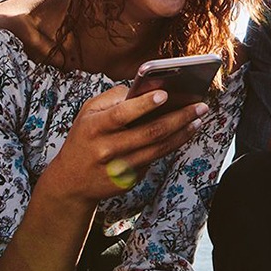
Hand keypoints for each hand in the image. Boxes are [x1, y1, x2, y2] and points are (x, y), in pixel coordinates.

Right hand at [41, 86, 206, 202]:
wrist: (70, 182)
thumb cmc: (84, 138)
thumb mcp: (87, 113)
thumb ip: (113, 99)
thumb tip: (145, 88)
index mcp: (95, 128)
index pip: (122, 114)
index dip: (143, 104)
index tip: (165, 94)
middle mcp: (107, 149)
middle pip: (149, 133)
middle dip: (178, 117)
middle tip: (200, 105)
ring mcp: (119, 168)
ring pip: (158, 149)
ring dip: (182, 133)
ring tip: (198, 119)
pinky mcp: (129, 180)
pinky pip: (154, 159)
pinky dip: (172, 145)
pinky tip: (184, 133)